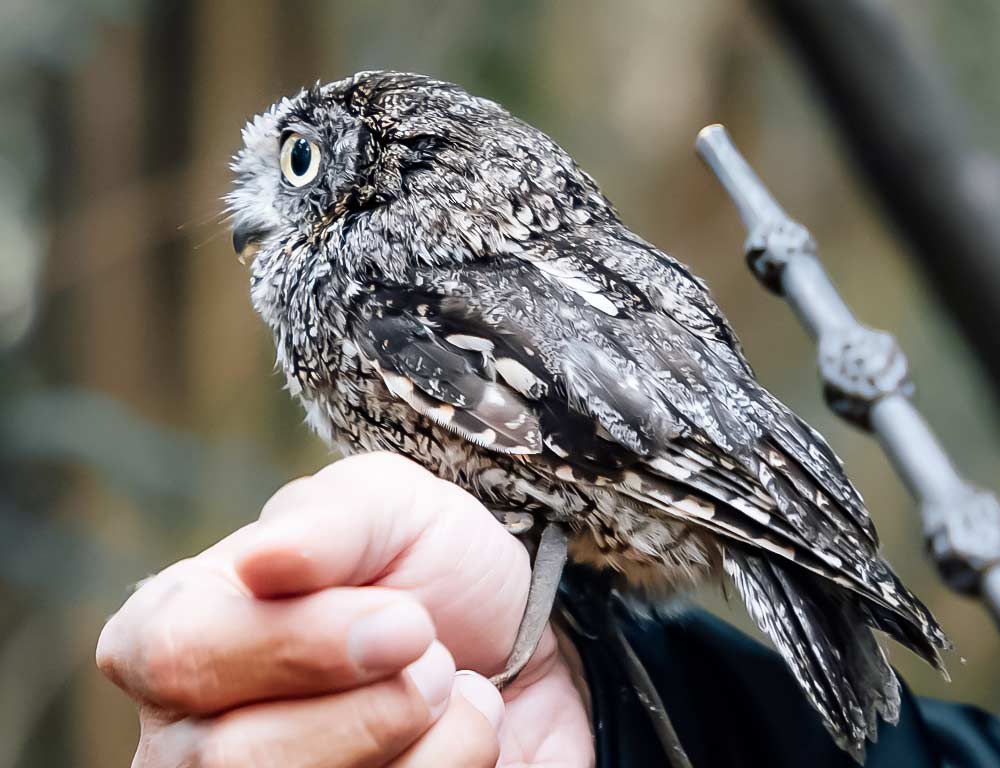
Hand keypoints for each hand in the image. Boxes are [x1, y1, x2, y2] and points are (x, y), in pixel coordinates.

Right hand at [96, 452, 594, 766]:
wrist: (512, 640)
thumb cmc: (424, 563)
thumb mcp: (385, 506)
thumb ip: (325, 523)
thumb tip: (263, 561)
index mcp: (179, 629)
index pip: (180, 657)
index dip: (301, 645)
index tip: (409, 620)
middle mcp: (190, 735)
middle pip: (234, 762)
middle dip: (375, 707)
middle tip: (438, 655)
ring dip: (423, 746)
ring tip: (451, 692)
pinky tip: (455, 739)